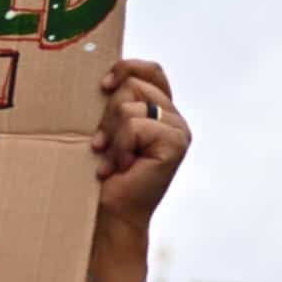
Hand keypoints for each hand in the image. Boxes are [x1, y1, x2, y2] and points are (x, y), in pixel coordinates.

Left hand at [90, 59, 189, 231]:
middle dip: (108, 115)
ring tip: (112, 160)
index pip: (151, 71)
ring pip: (130, 106)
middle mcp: (174, 118)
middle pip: (134, 85)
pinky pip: (134, 125)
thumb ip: (115, 102)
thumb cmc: (103, 173)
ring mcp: (178, 130)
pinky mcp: (176, 143)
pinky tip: (122, 167)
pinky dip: (119, 147)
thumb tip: (102, 77)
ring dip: (112, 135)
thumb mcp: (107, 129)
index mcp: (161, 111)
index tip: (102, 86)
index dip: (127, 68)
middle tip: (103, 145)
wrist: (111, 213)